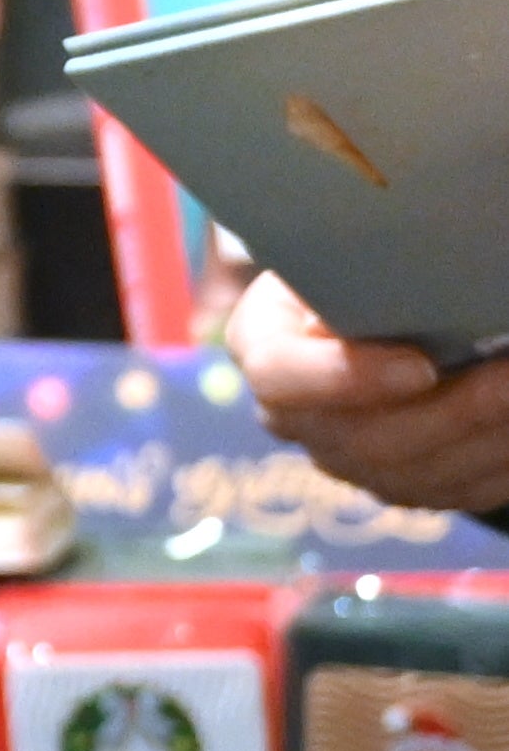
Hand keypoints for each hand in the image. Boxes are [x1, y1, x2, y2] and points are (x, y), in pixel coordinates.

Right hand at [229, 268, 508, 520]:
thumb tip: (413, 279)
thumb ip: (364, 274)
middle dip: (452, 413)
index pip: (281, 377)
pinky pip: (459, 492)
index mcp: (265, 350)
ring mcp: (348, 463)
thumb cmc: (359, 272)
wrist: (369, 317)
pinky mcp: (402, 487)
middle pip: (365, 441)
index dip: (349, 379)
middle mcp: (295, 420)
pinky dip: (503, 463)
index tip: (422, 365)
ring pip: (420, 475)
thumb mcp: (344, 258)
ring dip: (490, 439)